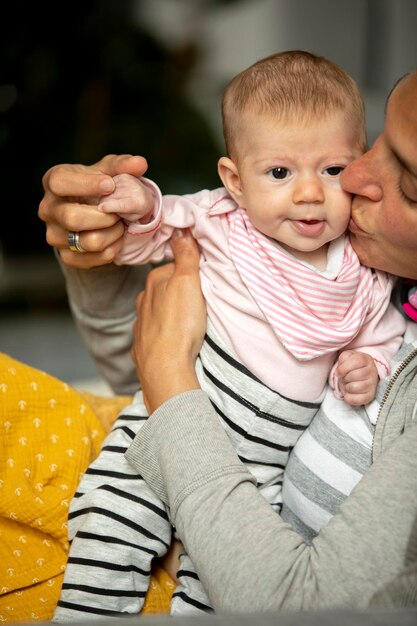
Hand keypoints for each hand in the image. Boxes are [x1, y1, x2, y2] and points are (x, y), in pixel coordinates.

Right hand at [38, 154, 147, 267]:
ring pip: (86, 242)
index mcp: (53, 182)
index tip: (110, 185)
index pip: (60, 183)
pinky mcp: (66, 255)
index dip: (86, 184)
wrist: (94, 214)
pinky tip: (116, 238)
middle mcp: (48, 209)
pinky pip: (93, 259)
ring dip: (112, 234)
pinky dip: (111, 250)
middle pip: (72, 218)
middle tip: (119, 213)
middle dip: (105, 216)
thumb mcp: (109, 171)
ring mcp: (54, 235)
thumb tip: (140, 163)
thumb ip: (123, 166)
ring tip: (120, 225)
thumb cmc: (99, 187)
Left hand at [131, 230, 205, 413]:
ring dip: (170, 313)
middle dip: (178, 292)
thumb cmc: (178, 324)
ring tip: (188, 320)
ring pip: (157, 311)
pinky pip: (155, 333)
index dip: (190, 271)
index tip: (203, 278)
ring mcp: (141, 324)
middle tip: (200, 300)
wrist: (165, 367)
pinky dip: (163, 332)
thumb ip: (185, 256)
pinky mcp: (143, 346)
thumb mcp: (187, 282)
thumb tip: (181, 230)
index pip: (173, 267)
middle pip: (164, 289)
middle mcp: (143, 301)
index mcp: (153, 282)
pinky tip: (173, 338)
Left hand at [335, 350, 378, 405]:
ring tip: (349, 384)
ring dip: (346, 387)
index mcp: (366, 359)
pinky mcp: (370, 396)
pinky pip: (355, 399)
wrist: (361, 376)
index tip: (339, 372)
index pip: (355, 362)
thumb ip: (344, 358)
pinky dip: (348, 397)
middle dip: (345, 378)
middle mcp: (372, 371)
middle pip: (353, 375)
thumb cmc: (352, 366)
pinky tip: (349, 393)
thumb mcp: (347, 357)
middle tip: (346, 378)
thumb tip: (340, 370)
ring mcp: (372, 384)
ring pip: (354, 387)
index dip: (343, 368)